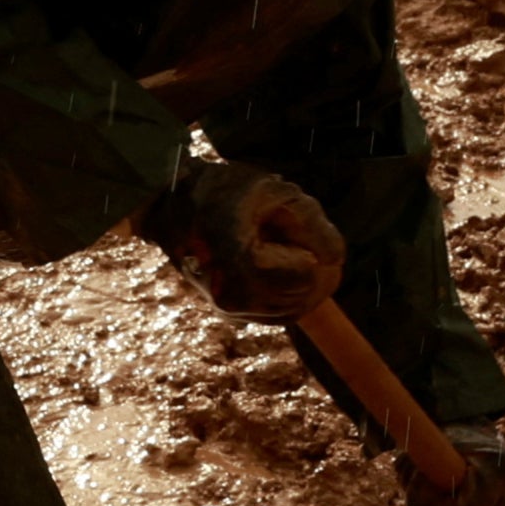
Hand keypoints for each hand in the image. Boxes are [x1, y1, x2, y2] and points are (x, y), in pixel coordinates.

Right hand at [147, 161, 345, 322]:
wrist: (168, 207)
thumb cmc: (220, 191)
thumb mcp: (271, 190)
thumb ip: (311, 221)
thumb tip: (336, 258)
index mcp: (240, 265)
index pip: (308, 276)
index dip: (312, 248)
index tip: (290, 225)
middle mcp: (233, 297)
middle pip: (307, 297)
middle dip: (311, 266)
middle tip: (286, 233)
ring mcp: (230, 310)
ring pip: (297, 310)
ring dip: (301, 280)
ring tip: (276, 246)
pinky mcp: (231, 315)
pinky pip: (280, 314)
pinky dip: (288, 292)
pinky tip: (275, 264)